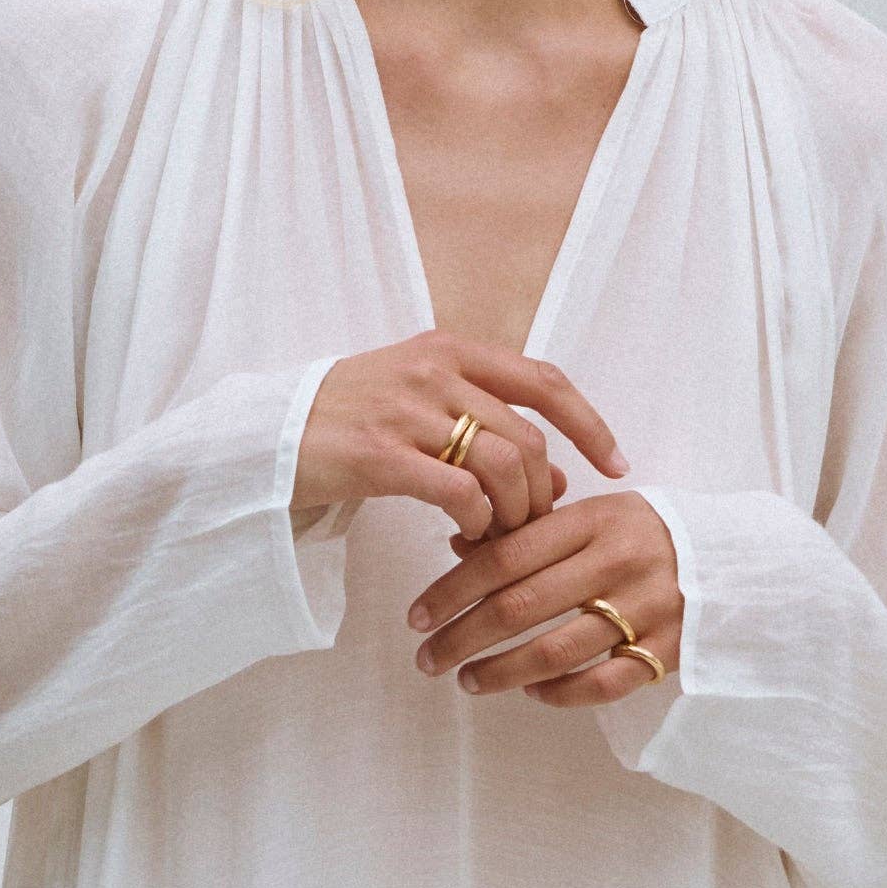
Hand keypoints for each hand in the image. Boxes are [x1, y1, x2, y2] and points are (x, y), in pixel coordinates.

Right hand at [293, 336, 625, 548]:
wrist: (269, 436)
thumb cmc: (350, 424)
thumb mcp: (423, 409)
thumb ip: (488, 431)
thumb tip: (559, 475)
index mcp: (450, 349)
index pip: (544, 380)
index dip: (590, 424)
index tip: (617, 465)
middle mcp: (434, 370)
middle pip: (526, 438)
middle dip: (540, 494)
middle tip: (527, 529)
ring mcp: (406, 409)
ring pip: (500, 466)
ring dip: (511, 514)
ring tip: (493, 538)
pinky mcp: (379, 454)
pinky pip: (458, 493)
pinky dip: (475, 522)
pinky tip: (462, 537)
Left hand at [413, 489, 682, 703]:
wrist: (733, 559)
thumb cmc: (644, 536)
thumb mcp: (593, 516)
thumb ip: (531, 532)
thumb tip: (456, 546)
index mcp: (592, 519)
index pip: (503, 556)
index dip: (451, 589)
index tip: (417, 615)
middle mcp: (616, 561)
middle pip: (518, 607)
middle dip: (461, 637)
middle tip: (428, 658)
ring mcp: (644, 608)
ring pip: (554, 651)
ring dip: (500, 672)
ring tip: (468, 680)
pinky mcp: (667, 650)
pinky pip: (601, 683)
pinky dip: (559, 693)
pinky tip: (531, 693)